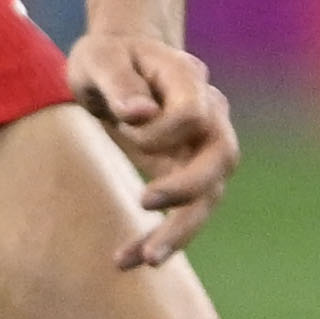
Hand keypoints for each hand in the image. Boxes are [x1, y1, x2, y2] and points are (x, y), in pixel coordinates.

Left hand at [72, 32, 238, 269]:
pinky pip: (185, 213)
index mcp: (188, 79)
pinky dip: (160, 237)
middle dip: (186, 188)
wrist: (116, 68)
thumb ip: (118, 81)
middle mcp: (209, 115)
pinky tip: (128, 260)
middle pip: (221, 159)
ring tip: (147, 259)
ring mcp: (202, 149)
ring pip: (209, 196)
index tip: (123, 124)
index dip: (160, 129)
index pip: (193, 114)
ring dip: (181, 230)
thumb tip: (141, 115)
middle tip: (144, 203)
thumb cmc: (106, 58)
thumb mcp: (98, 59)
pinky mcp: (187, 176)